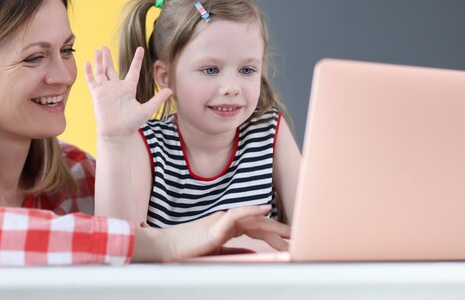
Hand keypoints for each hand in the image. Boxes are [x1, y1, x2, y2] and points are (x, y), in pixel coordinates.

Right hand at [84, 46, 171, 136]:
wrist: (117, 133)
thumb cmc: (131, 123)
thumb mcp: (146, 110)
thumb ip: (157, 99)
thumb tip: (171, 91)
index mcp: (129, 89)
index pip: (133, 70)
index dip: (137, 59)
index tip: (140, 48)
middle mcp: (116, 87)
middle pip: (111, 69)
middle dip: (108, 58)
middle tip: (104, 46)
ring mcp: (106, 90)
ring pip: (101, 72)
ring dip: (99, 61)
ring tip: (98, 50)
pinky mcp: (97, 94)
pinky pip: (92, 81)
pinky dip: (89, 72)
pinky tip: (87, 63)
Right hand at [133, 205, 284, 261]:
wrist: (166, 249)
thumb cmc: (186, 250)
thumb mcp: (216, 252)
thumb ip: (234, 251)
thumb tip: (253, 254)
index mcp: (226, 228)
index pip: (255, 229)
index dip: (273, 233)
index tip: (290, 240)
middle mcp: (226, 221)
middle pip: (258, 224)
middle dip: (279, 230)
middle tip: (298, 235)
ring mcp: (221, 222)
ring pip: (252, 220)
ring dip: (272, 225)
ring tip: (290, 230)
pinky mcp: (215, 226)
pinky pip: (236, 215)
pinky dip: (251, 211)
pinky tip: (264, 210)